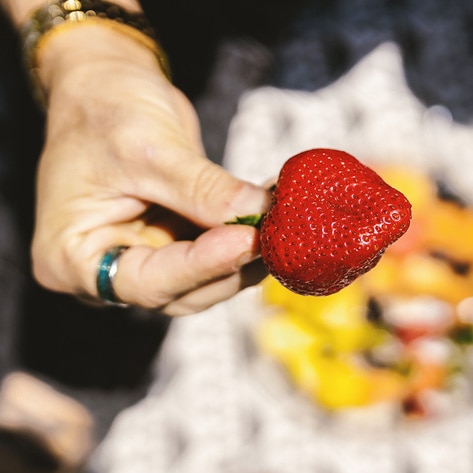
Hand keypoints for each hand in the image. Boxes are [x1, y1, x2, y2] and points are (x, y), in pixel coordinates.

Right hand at [31, 24, 269, 315]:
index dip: (200, 266)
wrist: (104, 86)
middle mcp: (109, 268)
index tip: (246, 240)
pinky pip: (211, 253)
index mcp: (74, 257)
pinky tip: (266, 217)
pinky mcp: (172, 241)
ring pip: (203, 280)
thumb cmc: (102, 110)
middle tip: (272, 236)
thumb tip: (259, 213)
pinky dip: (240, 239)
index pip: (146, 282)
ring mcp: (143, 256)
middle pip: (180, 291)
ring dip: (243, 256)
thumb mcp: (146, 149)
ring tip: (277, 224)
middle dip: (229, 265)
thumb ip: (202, 190)